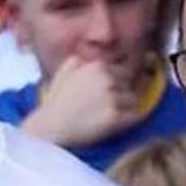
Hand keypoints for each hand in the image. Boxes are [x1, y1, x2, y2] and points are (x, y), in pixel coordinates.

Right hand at [24, 57, 144, 147]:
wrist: (49, 127)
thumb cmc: (55, 103)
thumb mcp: (63, 72)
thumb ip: (78, 61)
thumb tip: (89, 58)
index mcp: (97, 66)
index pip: (123, 71)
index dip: (118, 84)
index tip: (112, 93)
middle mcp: (107, 79)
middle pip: (130, 85)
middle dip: (123, 94)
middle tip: (110, 106)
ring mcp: (111, 97)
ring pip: (134, 100)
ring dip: (126, 108)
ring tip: (111, 116)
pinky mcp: (114, 117)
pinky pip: (136, 116)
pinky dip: (130, 120)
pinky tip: (118, 124)